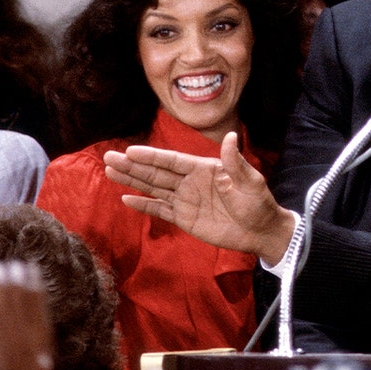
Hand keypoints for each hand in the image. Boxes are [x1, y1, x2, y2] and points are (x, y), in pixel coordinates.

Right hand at [104, 131, 295, 263]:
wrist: (261, 232)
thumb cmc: (259, 203)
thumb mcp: (250, 182)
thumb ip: (236, 162)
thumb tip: (231, 137)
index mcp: (205, 168)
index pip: (173, 161)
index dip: (152, 156)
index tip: (130, 151)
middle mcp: (191, 182)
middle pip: (157, 172)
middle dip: (133, 165)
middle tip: (109, 157)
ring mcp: (186, 200)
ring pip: (154, 188)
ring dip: (132, 180)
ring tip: (110, 171)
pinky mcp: (184, 219)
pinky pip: (160, 210)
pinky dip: (144, 205)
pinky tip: (126, 199)